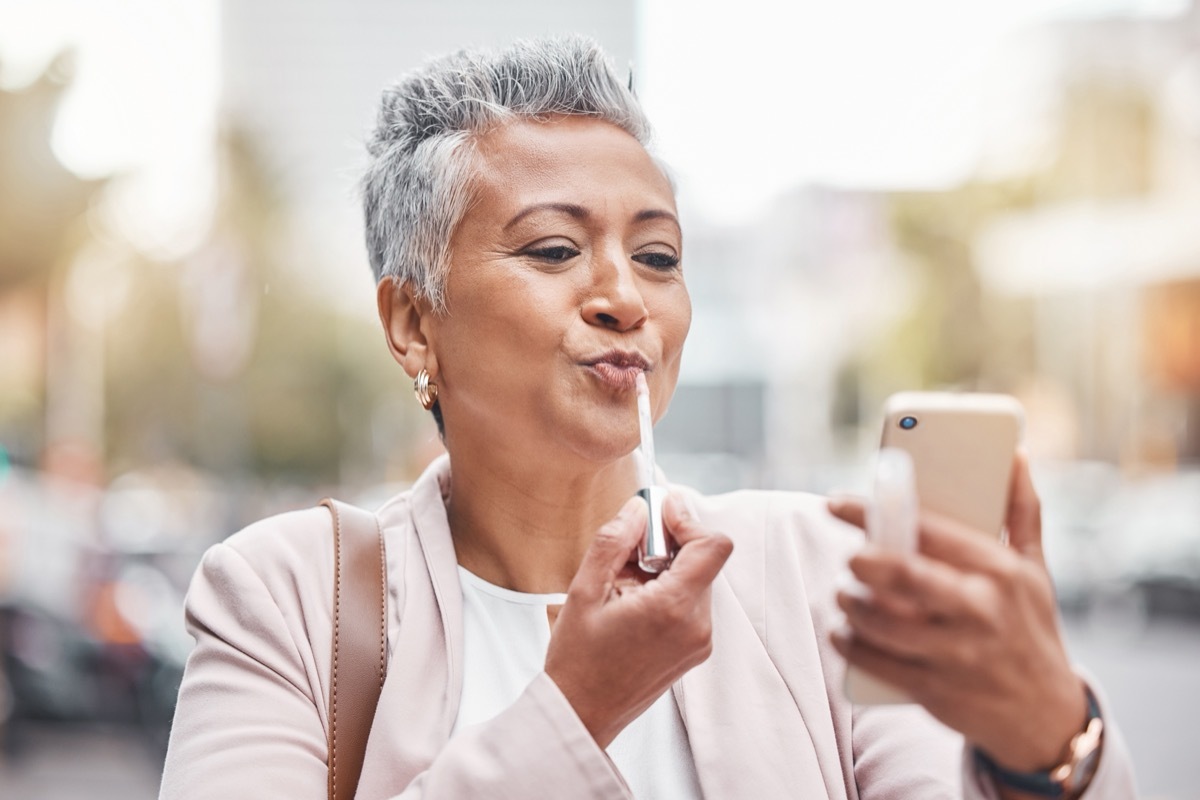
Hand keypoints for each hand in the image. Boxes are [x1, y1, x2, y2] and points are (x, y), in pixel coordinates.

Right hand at [545, 493, 732, 748]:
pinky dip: (668, 591)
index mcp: (674, 608)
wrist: (582, 714)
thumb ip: (613, 543)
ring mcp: (699, 641)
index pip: (713, 545)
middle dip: (669, 545)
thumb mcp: (584, 592)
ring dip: (666, 569)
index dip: (688, 520)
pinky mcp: (695, 650)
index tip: (662, 511)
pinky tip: (633, 603)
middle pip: (703, 560)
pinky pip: (691, 603)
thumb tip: (638, 509)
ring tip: (624, 584)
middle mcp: (697, 626)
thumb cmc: (578, 661)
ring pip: (697, 580)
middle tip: (628, 549)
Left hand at [828, 453, 1088, 772]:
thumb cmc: (1031, 628)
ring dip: (851, 605)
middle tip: (849, 556)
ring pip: (882, 623)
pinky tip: (842, 633)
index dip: (873, 512)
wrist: (1046, 716)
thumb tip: (1015, 453)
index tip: (837, 501)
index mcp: (998, 571)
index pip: (927, 530)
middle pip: (905, 576)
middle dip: (864, 561)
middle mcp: (979, 610)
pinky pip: (877, 664)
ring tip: (844, 595)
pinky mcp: (935, 689)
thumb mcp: (1034, 569)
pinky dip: (850, 646)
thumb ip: (1020, 510)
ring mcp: (956, 653)